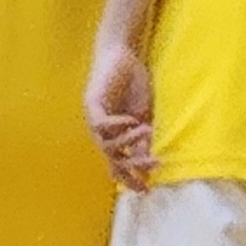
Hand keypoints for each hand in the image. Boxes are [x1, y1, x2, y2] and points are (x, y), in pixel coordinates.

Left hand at [85, 41, 154, 190]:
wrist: (122, 55)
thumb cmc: (134, 84)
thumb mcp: (144, 116)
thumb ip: (144, 139)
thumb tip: (148, 163)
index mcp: (114, 138)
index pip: (119, 166)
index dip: (131, 179)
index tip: (148, 190)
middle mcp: (102, 134)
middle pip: (112, 160)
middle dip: (133, 166)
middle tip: (153, 166)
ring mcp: (95, 120)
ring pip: (106, 144)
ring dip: (128, 142)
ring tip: (146, 132)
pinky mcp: (92, 105)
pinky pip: (101, 124)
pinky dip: (117, 125)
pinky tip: (132, 121)